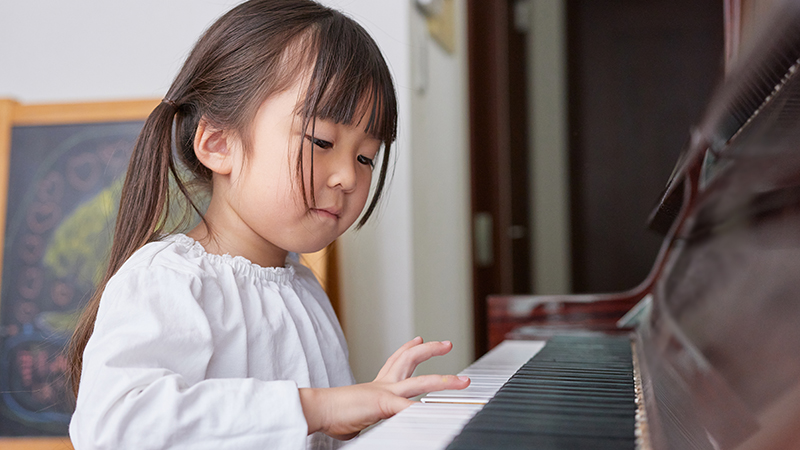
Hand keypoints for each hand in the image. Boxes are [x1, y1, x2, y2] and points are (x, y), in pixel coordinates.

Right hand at [299, 337, 469, 439]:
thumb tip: (362, 425)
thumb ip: (368, 417)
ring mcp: (385, 392)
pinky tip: (439, 413)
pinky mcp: (384, 403)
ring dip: (444, 381)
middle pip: (411, 359)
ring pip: (421, 381)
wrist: (317, 409)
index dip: (409, 348)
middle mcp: (383, 384)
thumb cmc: (333, 415)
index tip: (419, 338)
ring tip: (462, 381)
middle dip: (431, 350)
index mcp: (377, 385)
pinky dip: (423, 411)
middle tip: (448, 344)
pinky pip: (409, 407)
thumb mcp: (359, 415)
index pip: (396, 360)